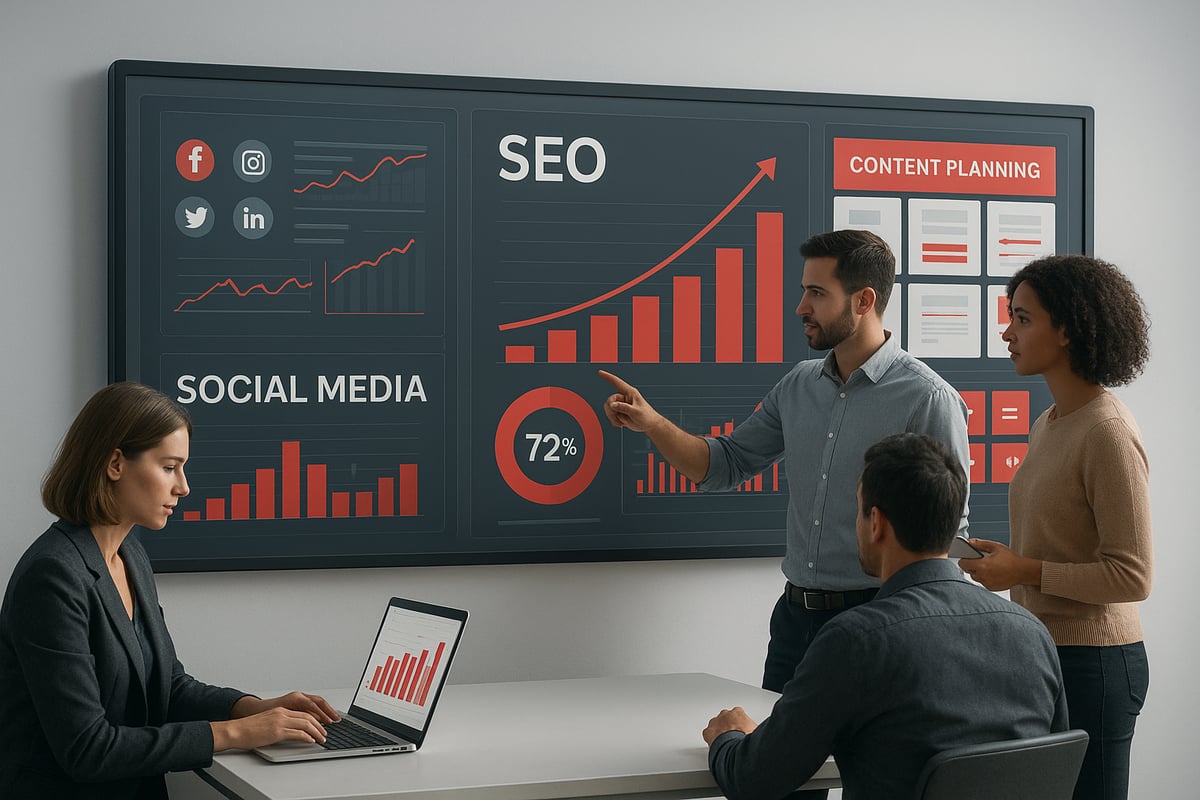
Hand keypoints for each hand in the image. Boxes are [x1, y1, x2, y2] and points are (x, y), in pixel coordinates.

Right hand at [211, 705, 327, 751]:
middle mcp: (282, 713)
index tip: (320, 725)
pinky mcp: (277, 732)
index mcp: (280, 710)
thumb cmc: (247, 729)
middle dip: (319, 725)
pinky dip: (307, 737)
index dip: (314, 719)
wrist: (235, 730)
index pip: (303, 712)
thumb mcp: (267, 722)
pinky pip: (297, 733)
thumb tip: (290, 731)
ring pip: (306, 724)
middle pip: (308, 717)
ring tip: (321, 738)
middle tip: (324, 733)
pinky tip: (311, 741)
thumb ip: (279, 723)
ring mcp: (280, 722)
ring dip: (316, 732)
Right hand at [598, 370, 662, 432]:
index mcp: (630, 392)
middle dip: (612, 410)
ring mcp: (621, 405)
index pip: (617, 382)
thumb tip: (612, 405)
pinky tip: (621, 424)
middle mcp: (624, 397)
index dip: (608, 377)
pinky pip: (610, 414)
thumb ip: (623, 408)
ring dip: (612, 416)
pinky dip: (614, 420)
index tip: (600, 372)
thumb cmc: (646, 416)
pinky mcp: (620, 412)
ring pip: (608, 408)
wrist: (649, 426)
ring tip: (621, 423)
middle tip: (618, 417)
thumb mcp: (635, 412)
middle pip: (610, 400)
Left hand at [703, 706, 757, 744]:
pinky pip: (708, 733)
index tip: (742, 731)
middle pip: (726, 719)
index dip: (740, 724)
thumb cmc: (747, 739)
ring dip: (720, 732)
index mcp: (738, 712)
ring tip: (725, 742)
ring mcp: (716, 722)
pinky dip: (711, 738)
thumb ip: (754, 729)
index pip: (738, 714)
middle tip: (734, 738)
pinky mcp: (708, 732)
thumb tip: (758, 735)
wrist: (736, 747)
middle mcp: (725, 715)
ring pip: (716, 725)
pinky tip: (717, 745)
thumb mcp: (757, 732)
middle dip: (729, 727)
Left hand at [958, 539, 1041, 591]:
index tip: (966, 556)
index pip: (962, 564)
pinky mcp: (990, 588)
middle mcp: (983, 576)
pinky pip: (982, 582)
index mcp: (982, 565)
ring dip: (978, 571)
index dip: (964, 558)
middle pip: (967, 570)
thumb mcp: (995, 547)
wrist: (1023, 571)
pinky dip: (984, 577)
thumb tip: (969, 542)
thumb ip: (980, 544)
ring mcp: (986, 583)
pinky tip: (992, 572)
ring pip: (975, 577)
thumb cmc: (1011, 559)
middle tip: (979, 559)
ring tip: (987, 565)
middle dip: (971, 564)